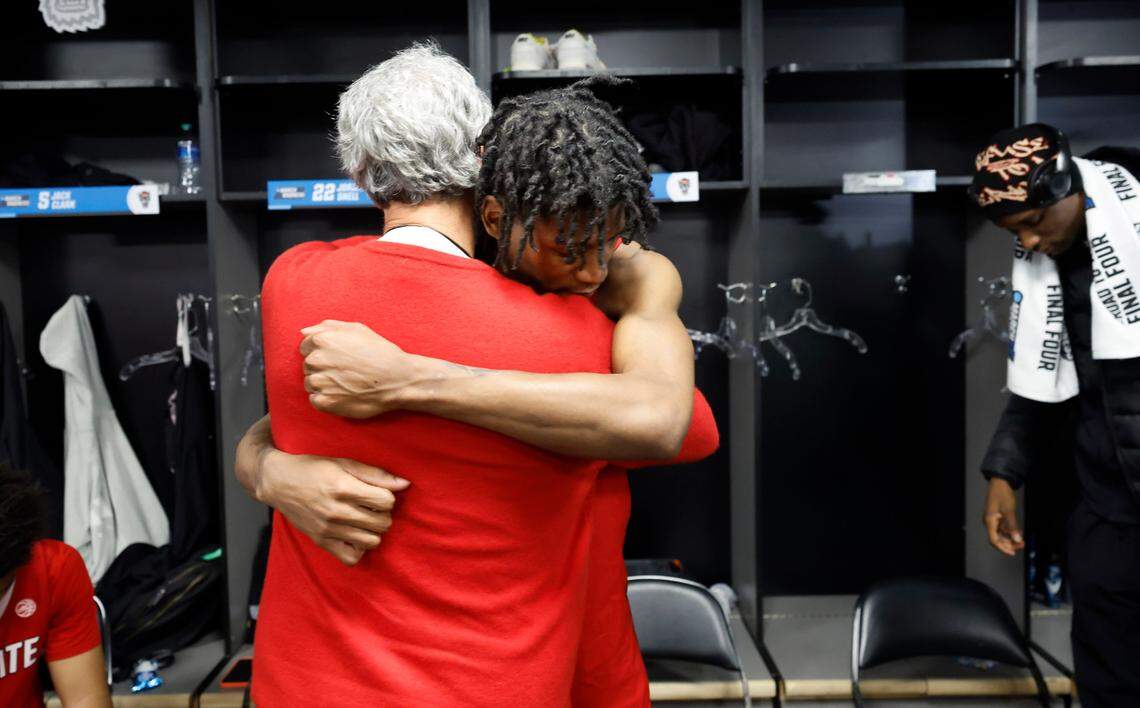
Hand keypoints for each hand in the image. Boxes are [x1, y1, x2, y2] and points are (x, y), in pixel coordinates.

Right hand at [255, 447, 409, 565]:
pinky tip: (355, 535)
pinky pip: (351, 558)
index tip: (376, 492)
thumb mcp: (344, 463)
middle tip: (371, 506)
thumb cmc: (313, 468)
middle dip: (383, 513)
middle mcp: (336, 511)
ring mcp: (328, 529)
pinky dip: (359, 548)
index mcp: (343, 488)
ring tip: (365, 520)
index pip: (386, 501)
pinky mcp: (321, 541)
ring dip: (374, 530)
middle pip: (382, 522)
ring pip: (372, 541)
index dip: (386, 496)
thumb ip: (375, 474)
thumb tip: (405, 484)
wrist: (279, 482)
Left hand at [300, 320, 417, 417]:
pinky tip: (343, 394)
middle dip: (322, 367)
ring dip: (323, 384)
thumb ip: (328, 327)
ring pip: (310, 383)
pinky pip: (314, 400)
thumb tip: (304, 332)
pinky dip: (325, 399)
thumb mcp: (358, 329)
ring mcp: (320, 382)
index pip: (305, 346)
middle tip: (345, 371)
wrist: (398, 380)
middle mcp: (317, 360)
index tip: (338, 358)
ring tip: (345, 383)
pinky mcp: (325, 402)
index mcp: (323, 340)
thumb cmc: (380, 352)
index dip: (322, 351)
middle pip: (308, 365)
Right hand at [984, 477, 1023, 555]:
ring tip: (1021, 540)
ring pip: (1001, 534)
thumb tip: (1017, 539)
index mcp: (989, 521)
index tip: (1013, 553)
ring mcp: (993, 520)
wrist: (1000, 483)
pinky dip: (1010, 532)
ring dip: (1010, 538)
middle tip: (1022, 545)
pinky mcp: (997, 517)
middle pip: (998, 539)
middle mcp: (990, 522)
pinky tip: (1018, 532)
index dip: (1003, 548)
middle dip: (1009, 544)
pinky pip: (1003, 528)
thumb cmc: (1002, 495)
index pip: (994, 540)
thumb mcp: (1009, 511)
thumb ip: (1013, 526)